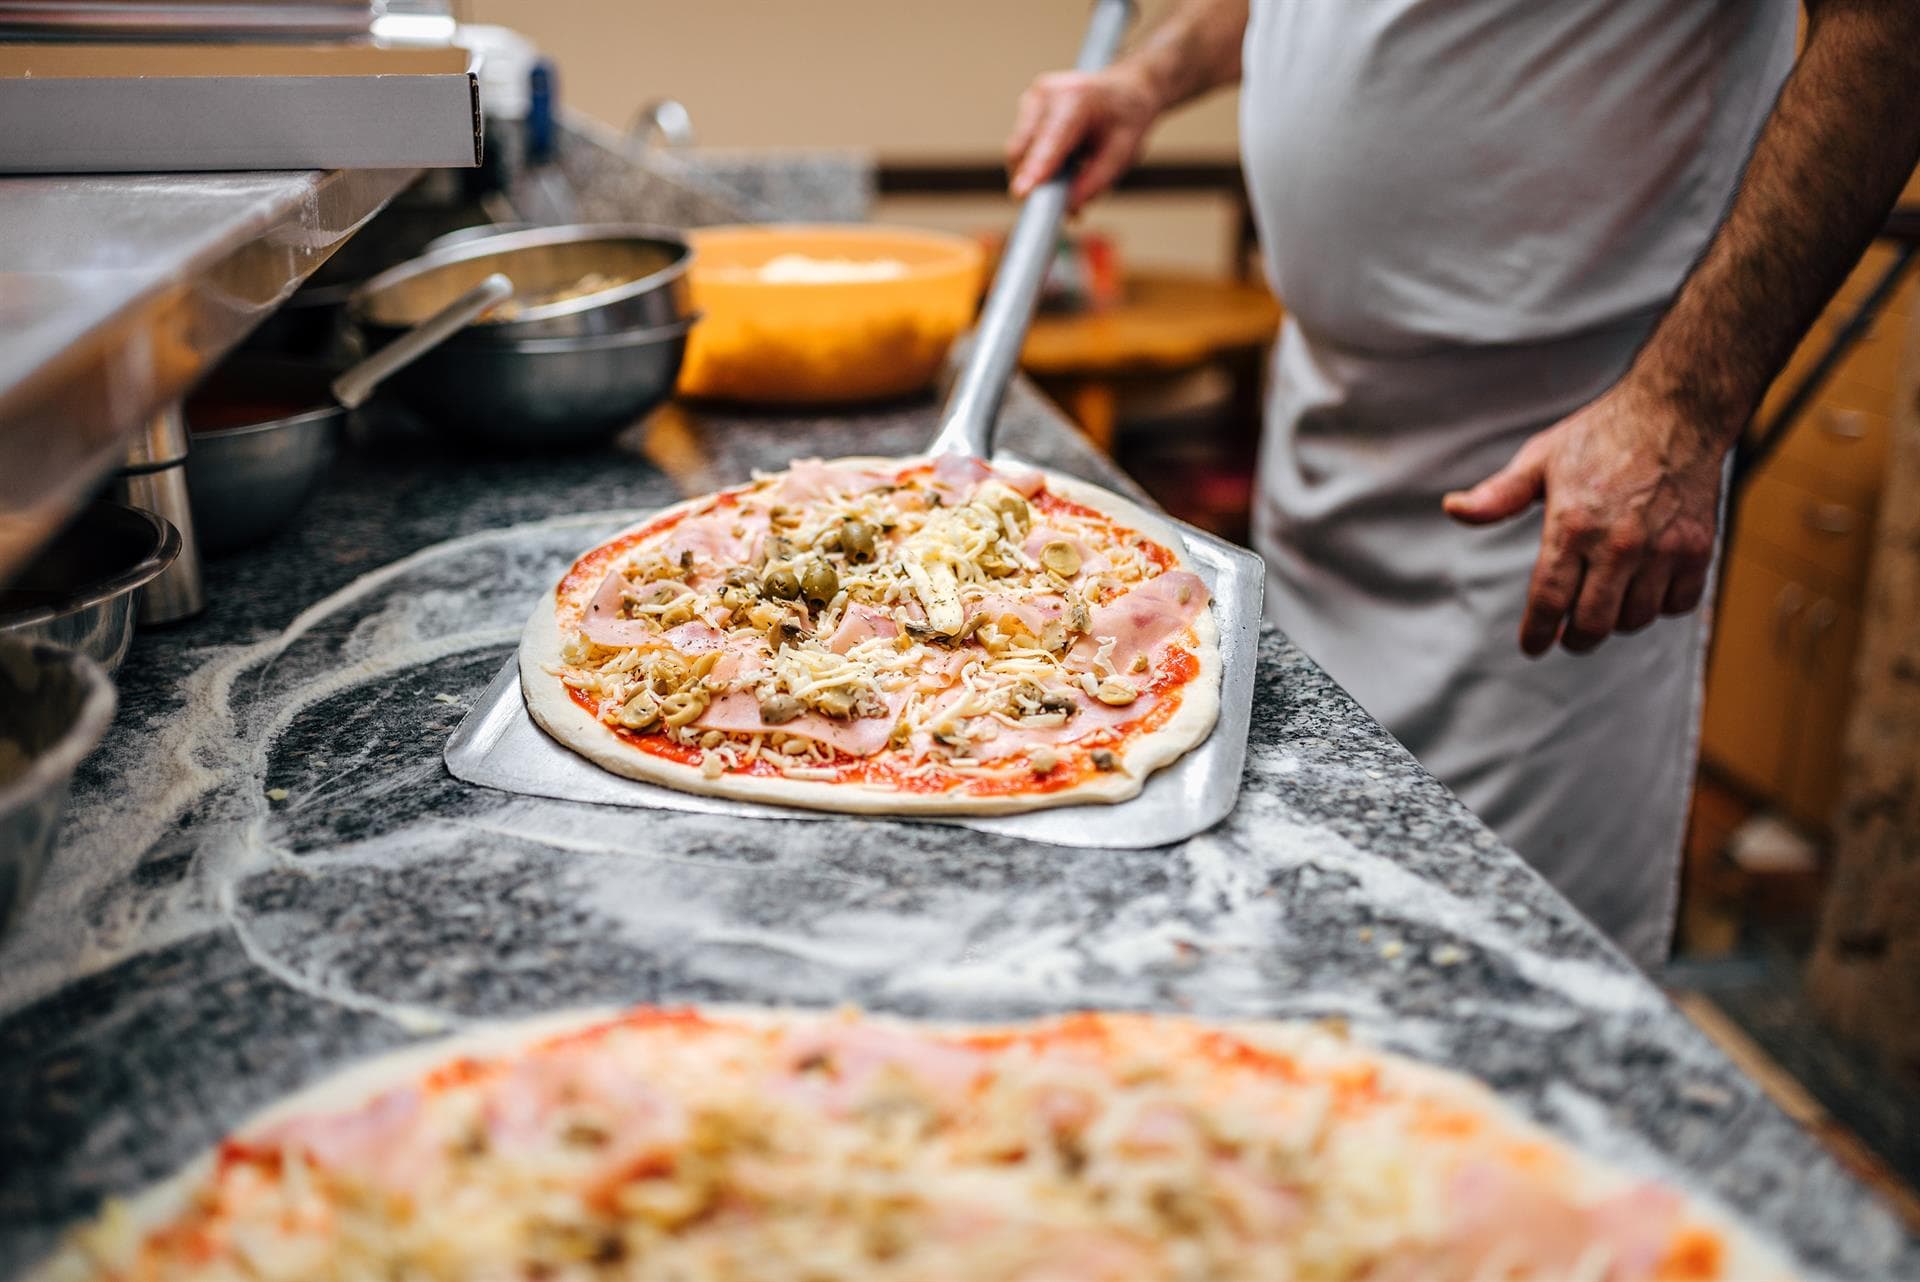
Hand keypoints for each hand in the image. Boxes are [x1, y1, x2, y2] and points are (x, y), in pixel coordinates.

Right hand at [1006, 66, 1160, 212]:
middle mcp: (1047, 93)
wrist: (1124, 90)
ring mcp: (1033, 99)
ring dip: (1036, 174)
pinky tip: (1063, 160)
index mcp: (1077, 97)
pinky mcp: (1026, 109)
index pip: (1051, 139)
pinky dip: (1036, 163)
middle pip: (1024, 149)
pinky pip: (1021, 147)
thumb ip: (1096, 181)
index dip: (1036, 168)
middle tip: (1063, 210)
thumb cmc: (1126, 118)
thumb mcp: (1123, 153)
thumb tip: (1069, 207)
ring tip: (1073, 176)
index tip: (1022, 193)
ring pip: (1018, 151)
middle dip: (1035, 182)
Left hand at [1442, 384, 1726, 655]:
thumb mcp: (1540, 459)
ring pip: (1635, 619)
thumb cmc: (1601, 436)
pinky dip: (1659, 606)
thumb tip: (1453, 509)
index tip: (1531, 646)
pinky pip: (1678, 604)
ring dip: (1616, 621)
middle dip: (1574, 638)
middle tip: (1566, 634)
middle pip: (1593, 623)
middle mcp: (1619, 543)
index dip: (1536, 632)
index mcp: (1573, 524)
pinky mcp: (1698, 549)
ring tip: (1603, 604)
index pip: (1549, 599)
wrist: (1676, 413)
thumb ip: (1497, 496)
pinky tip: (1644, 588)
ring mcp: (1663, 548)